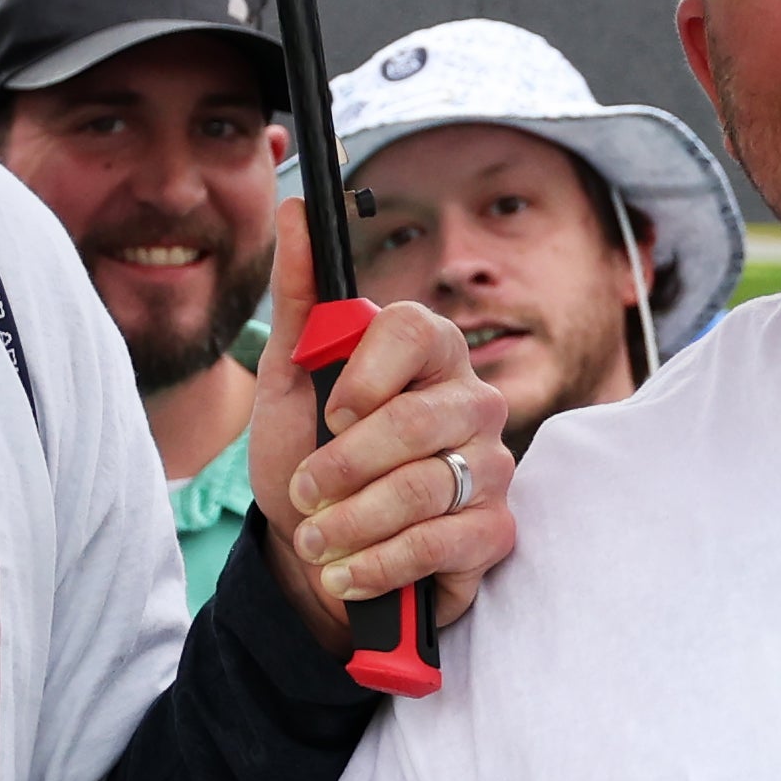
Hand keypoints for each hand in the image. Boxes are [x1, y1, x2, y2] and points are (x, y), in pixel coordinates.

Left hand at [250, 208, 513, 650]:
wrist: (317, 553)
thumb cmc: (309, 458)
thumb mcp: (287, 379)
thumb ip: (298, 298)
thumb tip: (294, 208)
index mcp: (429, 354)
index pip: (417, 330)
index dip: (368, 374)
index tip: (328, 412)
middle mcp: (472, 402)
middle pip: (419, 421)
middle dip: (343, 466)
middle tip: (304, 493)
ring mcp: (491, 466)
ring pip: (424, 487)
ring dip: (351, 523)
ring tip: (316, 541)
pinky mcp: (494, 530)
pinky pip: (442, 543)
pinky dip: (379, 564)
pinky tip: (345, 572)